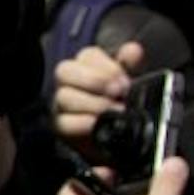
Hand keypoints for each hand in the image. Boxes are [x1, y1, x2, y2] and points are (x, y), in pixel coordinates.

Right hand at [52, 41, 141, 155]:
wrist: (118, 144)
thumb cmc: (120, 109)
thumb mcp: (128, 86)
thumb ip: (129, 66)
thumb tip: (133, 50)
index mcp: (87, 68)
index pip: (87, 56)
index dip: (105, 66)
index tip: (124, 79)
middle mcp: (69, 84)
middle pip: (66, 71)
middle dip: (94, 80)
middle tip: (117, 92)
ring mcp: (62, 105)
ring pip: (64, 95)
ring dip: (91, 103)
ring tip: (114, 111)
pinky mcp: (60, 126)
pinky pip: (63, 122)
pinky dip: (81, 122)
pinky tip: (97, 124)